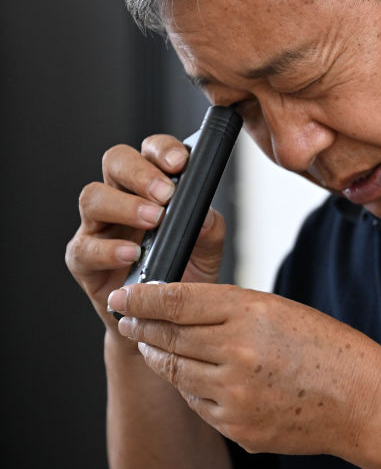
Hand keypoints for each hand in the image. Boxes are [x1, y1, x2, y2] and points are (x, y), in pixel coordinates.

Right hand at [65, 135, 225, 331]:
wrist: (165, 319)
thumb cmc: (185, 273)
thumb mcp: (209, 249)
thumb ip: (210, 227)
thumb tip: (203, 215)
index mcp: (153, 186)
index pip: (151, 151)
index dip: (163, 150)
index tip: (180, 163)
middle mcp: (122, 198)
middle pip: (116, 162)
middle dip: (141, 172)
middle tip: (166, 194)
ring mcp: (98, 226)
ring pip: (93, 196)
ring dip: (124, 205)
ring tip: (153, 220)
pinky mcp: (83, 258)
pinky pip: (85, 247)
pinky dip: (109, 250)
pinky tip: (132, 255)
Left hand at [108, 281, 380, 457]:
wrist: (361, 401)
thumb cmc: (331, 350)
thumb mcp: (283, 310)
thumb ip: (233, 310)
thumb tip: (184, 309)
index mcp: (252, 314)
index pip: (178, 301)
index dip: (143, 297)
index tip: (125, 295)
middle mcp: (237, 353)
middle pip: (168, 337)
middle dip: (142, 326)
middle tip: (129, 319)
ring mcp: (234, 395)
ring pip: (175, 373)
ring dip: (160, 357)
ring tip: (154, 346)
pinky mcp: (236, 427)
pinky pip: (197, 403)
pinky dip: (190, 388)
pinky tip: (193, 377)